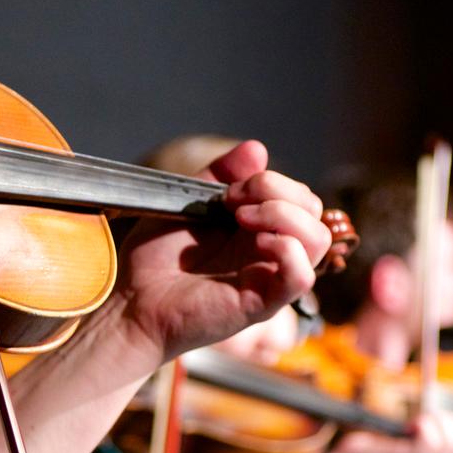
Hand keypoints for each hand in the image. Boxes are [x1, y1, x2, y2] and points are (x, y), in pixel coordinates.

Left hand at [113, 140, 329, 364]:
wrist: (133, 299)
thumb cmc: (155, 258)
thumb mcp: (188, 200)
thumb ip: (221, 173)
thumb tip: (258, 149)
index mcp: (258, 229)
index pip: (299, 197)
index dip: (271, 182)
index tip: (228, 191)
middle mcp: (270, 253)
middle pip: (314, 212)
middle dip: (278, 191)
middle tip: (234, 203)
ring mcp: (269, 278)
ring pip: (318, 239)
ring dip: (284, 215)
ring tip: (244, 220)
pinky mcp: (262, 304)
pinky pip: (302, 276)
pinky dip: (287, 249)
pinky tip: (256, 243)